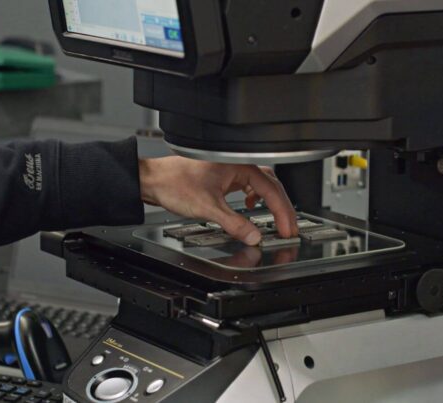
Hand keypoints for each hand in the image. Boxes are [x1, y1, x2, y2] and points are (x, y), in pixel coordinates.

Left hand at [139, 156, 297, 245]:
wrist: (154, 179)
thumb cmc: (175, 183)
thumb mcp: (208, 208)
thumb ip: (234, 223)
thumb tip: (253, 236)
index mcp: (240, 166)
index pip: (272, 190)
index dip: (282, 213)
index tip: (288, 229)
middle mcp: (238, 165)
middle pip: (272, 186)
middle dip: (282, 209)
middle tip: (288, 228)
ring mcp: (231, 170)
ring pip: (261, 185)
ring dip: (271, 203)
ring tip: (276, 220)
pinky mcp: (224, 176)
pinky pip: (248, 186)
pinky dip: (255, 198)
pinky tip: (250, 207)